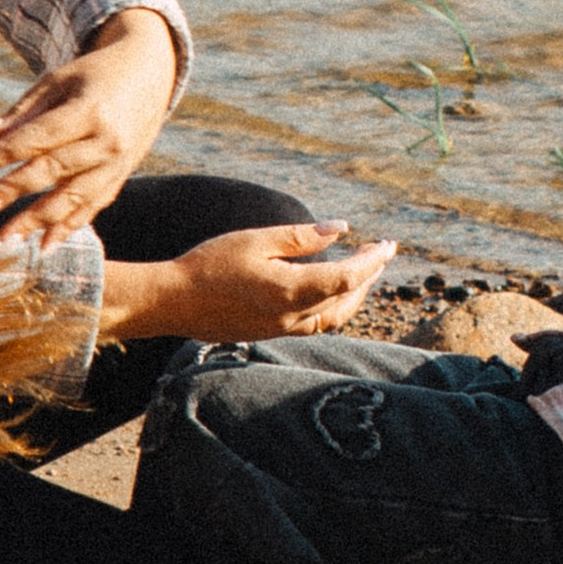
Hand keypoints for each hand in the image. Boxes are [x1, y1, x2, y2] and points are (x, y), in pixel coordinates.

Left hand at [0, 10, 177, 243]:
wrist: (151, 75)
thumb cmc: (94, 75)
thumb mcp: (58, 82)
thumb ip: (22, 113)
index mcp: (89, 110)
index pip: (38, 138)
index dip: (1, 155)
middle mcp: (107, 141)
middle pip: (53, 170)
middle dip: (12, 191)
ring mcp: (118, 163)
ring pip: (74, 197)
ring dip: (37, 221)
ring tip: (6, 239)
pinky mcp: (121, 177)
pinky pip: (93, 207)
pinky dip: (68, 227)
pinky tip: (44, 246)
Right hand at [100, 221, 395, 347]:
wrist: (174, 302)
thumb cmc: (210, 264)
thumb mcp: (256, 240)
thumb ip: (301, 238)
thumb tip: (341, 229)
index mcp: (292, 290)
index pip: (348, 277)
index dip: (372, 261)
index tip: (388, 245)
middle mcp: (293, 316)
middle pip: (346, 299)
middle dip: (369, 275)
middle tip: (382, 252)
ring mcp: (282, 329)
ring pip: (334, 317)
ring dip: (355, 295)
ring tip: (365, 272)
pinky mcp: (271, 333)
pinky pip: (316, 324)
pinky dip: (334, 307)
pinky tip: (332, 293)